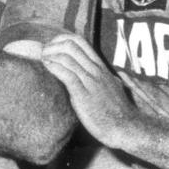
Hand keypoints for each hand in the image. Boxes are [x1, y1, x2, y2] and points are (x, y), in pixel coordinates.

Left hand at [41, 33, 137, 149]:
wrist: (126, 128)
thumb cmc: (117, 111)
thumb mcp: (111, 87)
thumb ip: (100, 77)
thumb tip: (92, 73)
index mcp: (101, 67)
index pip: (80, 42)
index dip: (62, 40)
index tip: (51, 47)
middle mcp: (96, 70)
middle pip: (71, 45)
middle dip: (53, 45)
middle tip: (43, 53)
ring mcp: (90, 82)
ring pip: (67, 57)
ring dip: (50, 55)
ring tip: (42, 60)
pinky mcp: (84, 95)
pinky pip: (67, 75)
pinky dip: (54, 67)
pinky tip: (47, 67)